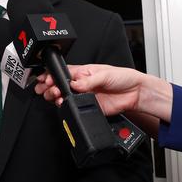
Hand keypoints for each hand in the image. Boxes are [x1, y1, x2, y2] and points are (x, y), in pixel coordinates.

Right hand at [35, 64, 171, 121]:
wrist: (135, 93)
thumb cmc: (123, 77)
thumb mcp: (104, 74)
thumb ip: (88, 81)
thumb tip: (74, 84)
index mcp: (82, 72)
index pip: (63, 73)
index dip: (52, 76)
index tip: (46, 79)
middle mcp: (81, 84)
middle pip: (59, 86)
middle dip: (49, 87)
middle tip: (46, 89)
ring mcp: (84, 96)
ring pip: (64, 97)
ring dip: (56, 97)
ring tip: (54, 96)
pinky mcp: (89, 107)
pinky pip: (74, 108)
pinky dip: (66, 107)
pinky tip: (63, 104)